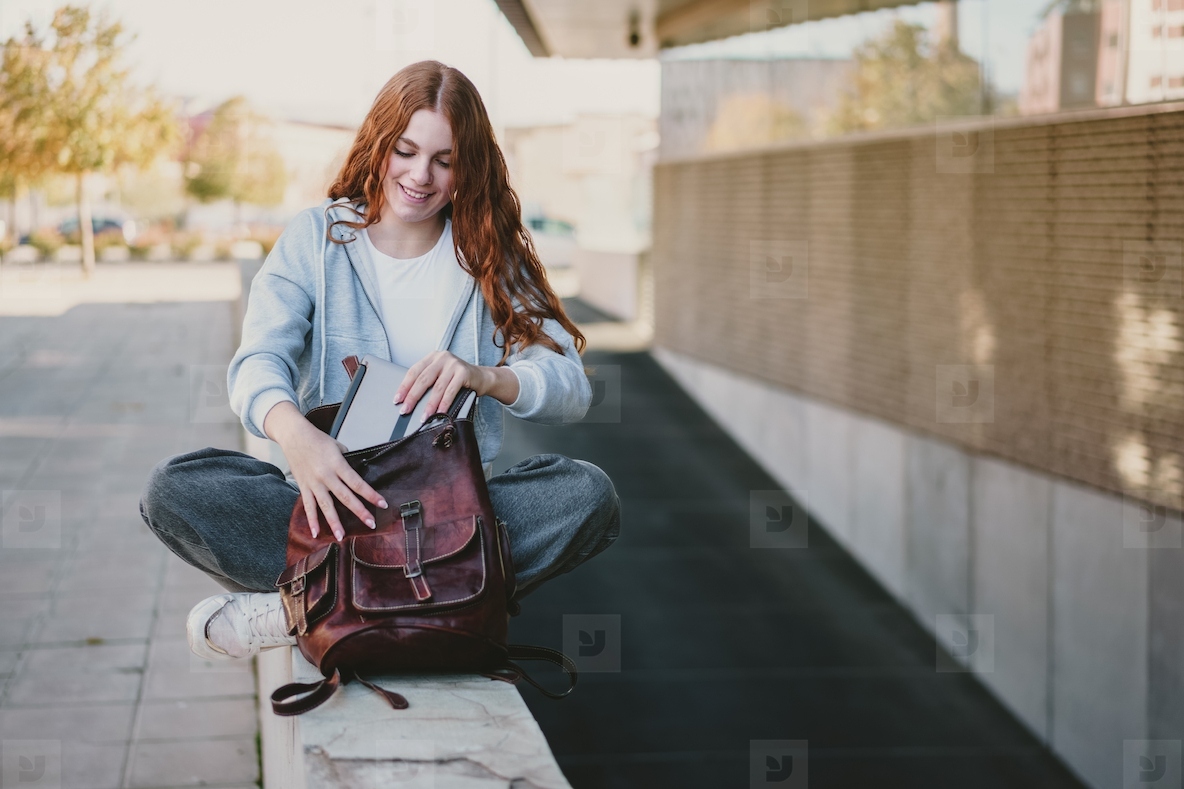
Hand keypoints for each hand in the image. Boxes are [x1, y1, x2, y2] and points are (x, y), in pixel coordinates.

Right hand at [263, 401, 387, 540]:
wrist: (294, 435)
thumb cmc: (317, 439)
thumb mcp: (338, 446)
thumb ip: (347, 461)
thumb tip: (355, 475)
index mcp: (337, 464)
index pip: (357, 483)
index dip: (370, 494)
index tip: (382, 504)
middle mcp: (326, 475)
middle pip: (345, 496)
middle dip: (359, 511)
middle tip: (370, 523)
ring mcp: (314, 483)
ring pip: (325, 506)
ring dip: (334, 522)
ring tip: (341, 536)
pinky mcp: (303, 487)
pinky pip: (308, 506)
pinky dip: (312, 520)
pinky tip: (316, 533)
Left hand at [394, 350, 490, 419]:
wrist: (482, 378)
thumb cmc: (458, 380)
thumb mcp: (440, 376)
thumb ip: (427, 382)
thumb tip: (409, 401)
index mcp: (432, 357)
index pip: (414, 371)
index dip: (404, 386)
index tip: (397, 400)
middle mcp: (442, 358)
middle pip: (423, 379)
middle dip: (413, 397)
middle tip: (405, 410)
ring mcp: (453, 364)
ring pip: (437, 387)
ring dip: (429, 404)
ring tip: (423, 417)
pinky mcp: (464, 372)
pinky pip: (450, 391)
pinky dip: (444, 404)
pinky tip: (440, 412)